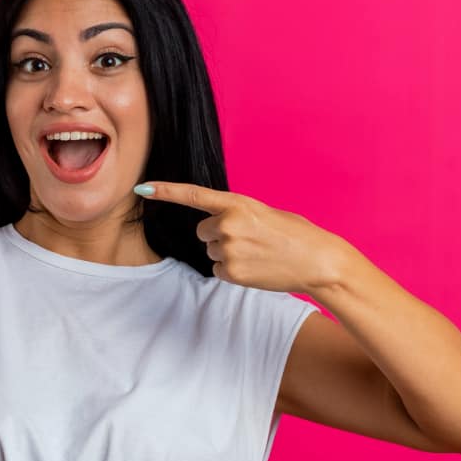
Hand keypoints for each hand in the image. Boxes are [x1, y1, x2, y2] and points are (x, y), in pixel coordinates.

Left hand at [134, 182, 343, 292]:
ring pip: (212, 251)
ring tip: (257, 253)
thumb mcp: (265, 213)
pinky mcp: (231, 271)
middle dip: (220, 235)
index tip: (143, 188)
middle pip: (203, 230)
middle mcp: (228, 224)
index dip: (166, 191)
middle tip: (250, 239)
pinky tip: (255, 268)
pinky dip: (234, 271)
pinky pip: (219, 269)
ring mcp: (229, 248)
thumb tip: (215, 227)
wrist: (317, 261)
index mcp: (237, 203)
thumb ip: (237, 214)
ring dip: (229, 253)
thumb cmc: (295, 234)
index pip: (193, 195)